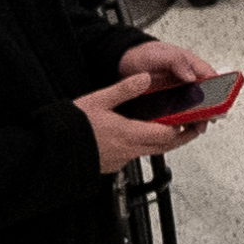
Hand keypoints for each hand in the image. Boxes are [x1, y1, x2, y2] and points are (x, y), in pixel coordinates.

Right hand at [82, 55, 217, 175]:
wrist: (50, 150)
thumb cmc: (70, 128)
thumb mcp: (98, 100)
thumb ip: (124, 90)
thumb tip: (145, 79)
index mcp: (129, 134)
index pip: (167, 134)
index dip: (183, 128)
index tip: (192, 120)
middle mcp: (128, 151)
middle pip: (164, 147)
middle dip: (180, 138)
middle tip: (190, 128)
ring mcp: (119, 160)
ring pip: (149, 152)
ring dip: (160, 142)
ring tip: (167, 130)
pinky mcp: (110, 165)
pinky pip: (132, 156)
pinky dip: (141, 146)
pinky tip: (135, 137)